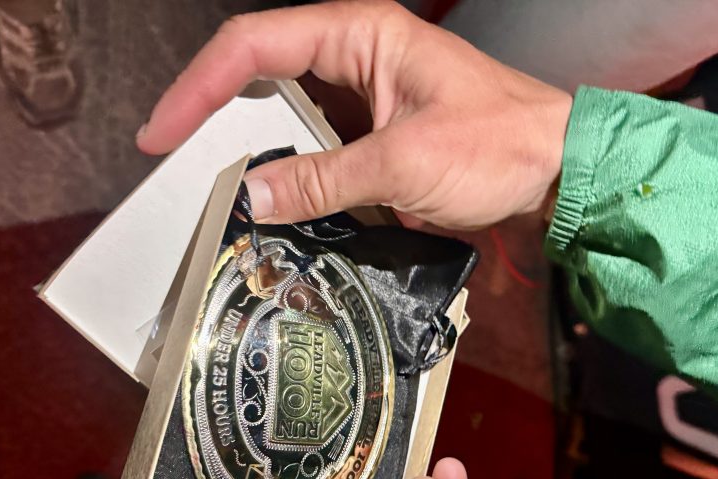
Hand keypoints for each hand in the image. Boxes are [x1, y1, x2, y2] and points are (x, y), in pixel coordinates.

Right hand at [137, 0, 570, 229]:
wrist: (558, 168)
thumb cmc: (501, 145)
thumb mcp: (404, 163)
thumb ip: (324, 180)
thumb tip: (252, 197)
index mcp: (359, 35)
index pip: (253, 45)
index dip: (197, 87)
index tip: (160, 135)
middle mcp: (355, 54)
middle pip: (259, 71)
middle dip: (213, 114)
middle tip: (173, 161)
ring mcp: (364, 94)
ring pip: (286, 115)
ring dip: (255, 150)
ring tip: (219, 191)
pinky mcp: (374, 132)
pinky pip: (317, 147)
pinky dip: (293, 174)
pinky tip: (278, 204)